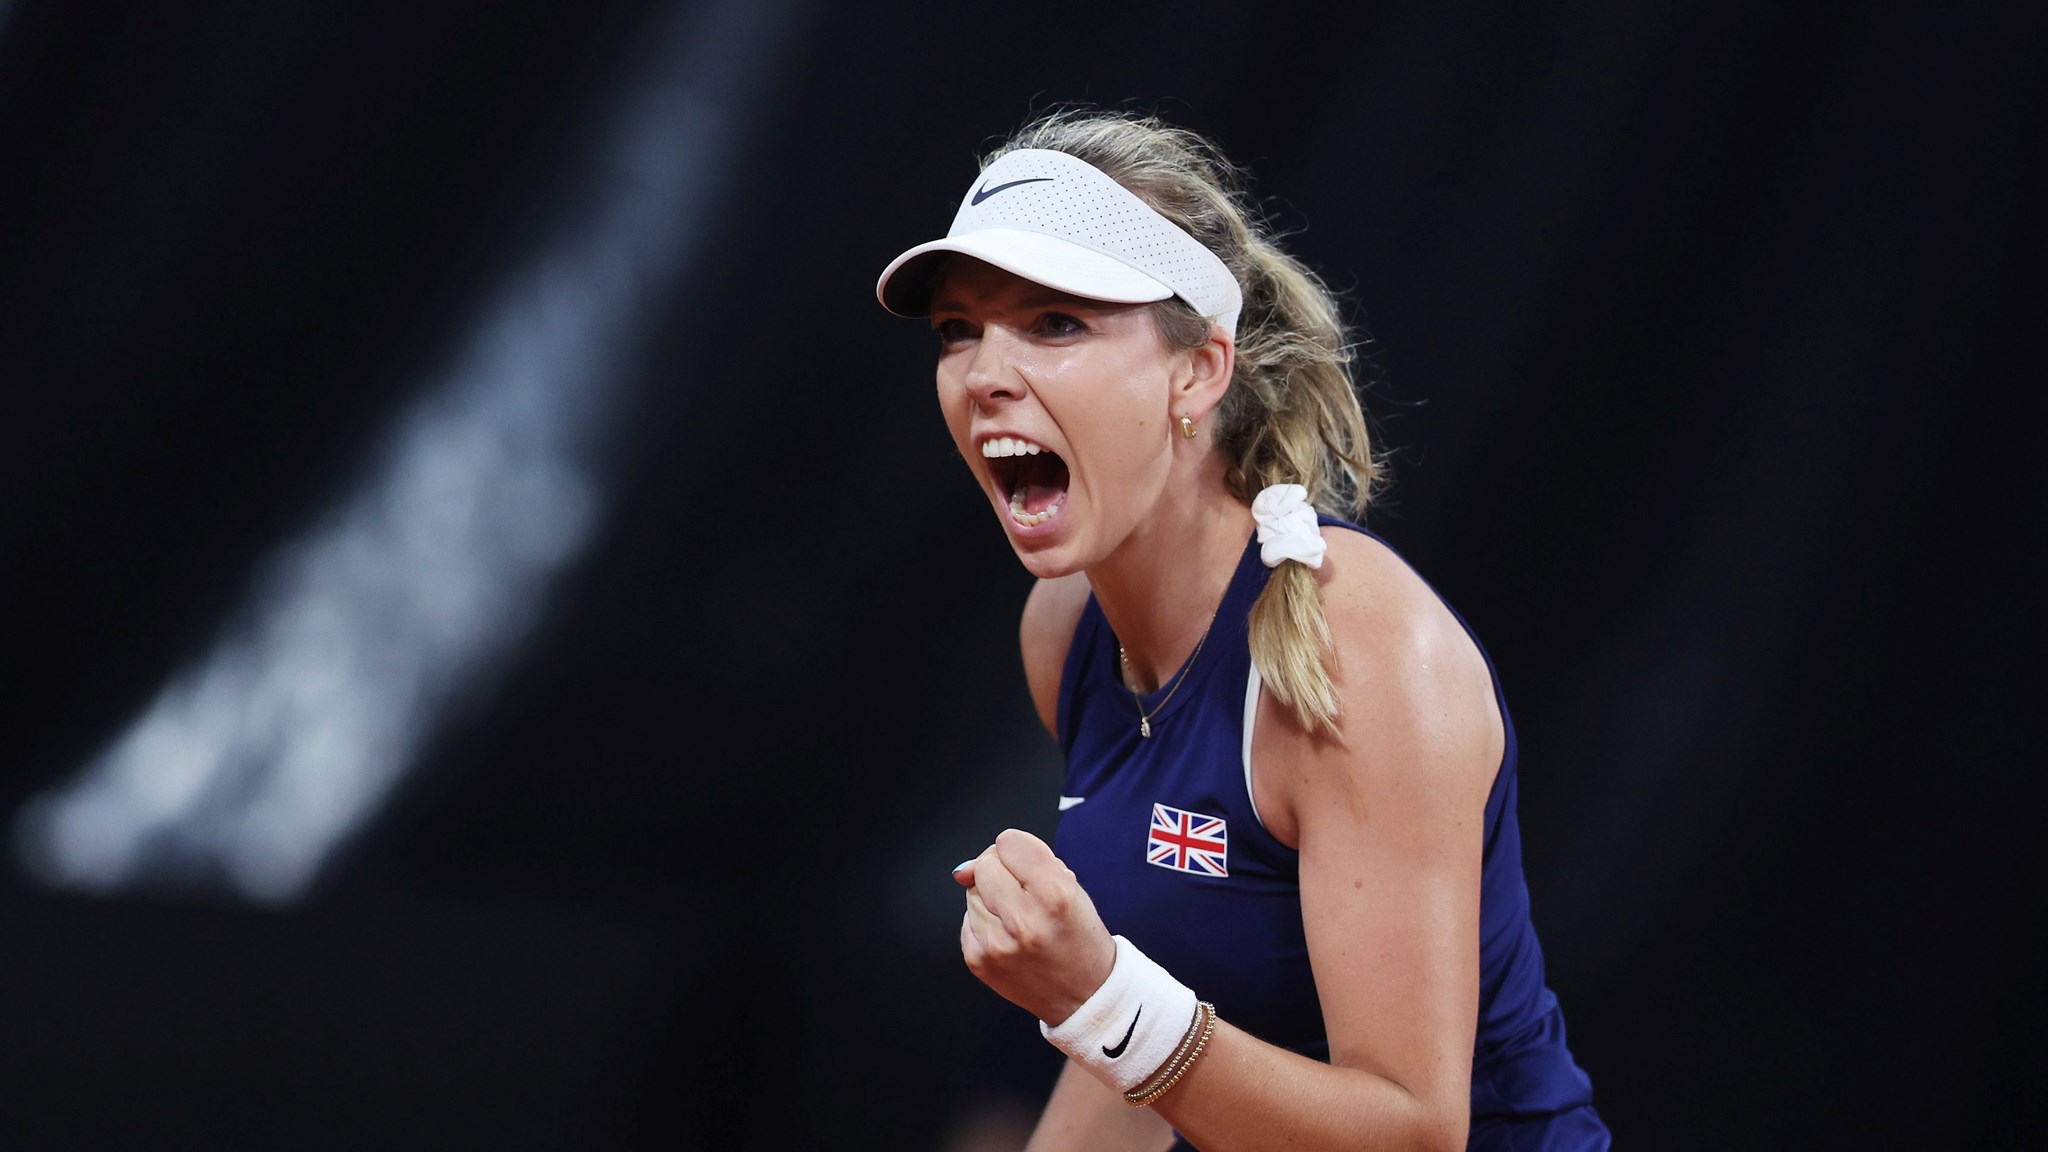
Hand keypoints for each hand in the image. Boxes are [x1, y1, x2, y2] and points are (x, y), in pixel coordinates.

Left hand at [953, 828, 1117, 1025]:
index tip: (1029, 868)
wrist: (1083, 996)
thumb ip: (1027, 862)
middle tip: (1023, 893)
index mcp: (1054, 894)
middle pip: (985, 865)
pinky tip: (1008, 937)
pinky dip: (984, 922)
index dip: (1019, 851)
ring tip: (1019, 920)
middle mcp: (1023, 920)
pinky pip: (967, 919)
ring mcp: (997, 943)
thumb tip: (966, 868)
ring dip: (991, 898)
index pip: (1009, 842)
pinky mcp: (978, 960)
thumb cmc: (1078, 938)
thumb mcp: (1072, 889)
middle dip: (1002, 872)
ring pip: (972, 891)